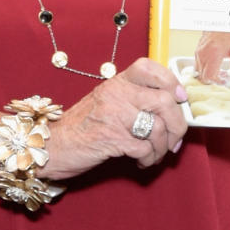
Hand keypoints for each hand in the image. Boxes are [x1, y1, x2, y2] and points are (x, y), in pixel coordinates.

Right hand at [46, 58, 187, 179]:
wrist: (50, 147)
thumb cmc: (81, 129)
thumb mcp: (106, 104)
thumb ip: (133, 100)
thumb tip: (171, 109)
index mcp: (116, 82)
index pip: (149, 68)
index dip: (171, 81)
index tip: (179, 98)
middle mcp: (116, 94)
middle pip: (164, 101)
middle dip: (177, 125)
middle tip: (174, 140)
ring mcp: (113, 115)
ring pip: (158, 127)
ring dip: (162, 147)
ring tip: (154, 155)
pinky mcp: (112, 138)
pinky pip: (145, 148)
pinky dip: (149, 159)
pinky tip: (141, 162)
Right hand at [193, 32, 229, 83]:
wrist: (220, 20)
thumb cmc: (229, 31)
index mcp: (213, 54)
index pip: (210, 76)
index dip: (218, 82)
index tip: (226, 81)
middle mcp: (203, 54)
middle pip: (203, 77)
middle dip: (214, 81)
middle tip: (225, 77)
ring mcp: (198, 53)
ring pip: (199, 73)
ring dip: (209, 75)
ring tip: (221, 71)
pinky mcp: (197, 52)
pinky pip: (198, 66)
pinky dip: (206, 70)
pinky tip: (215, 66)